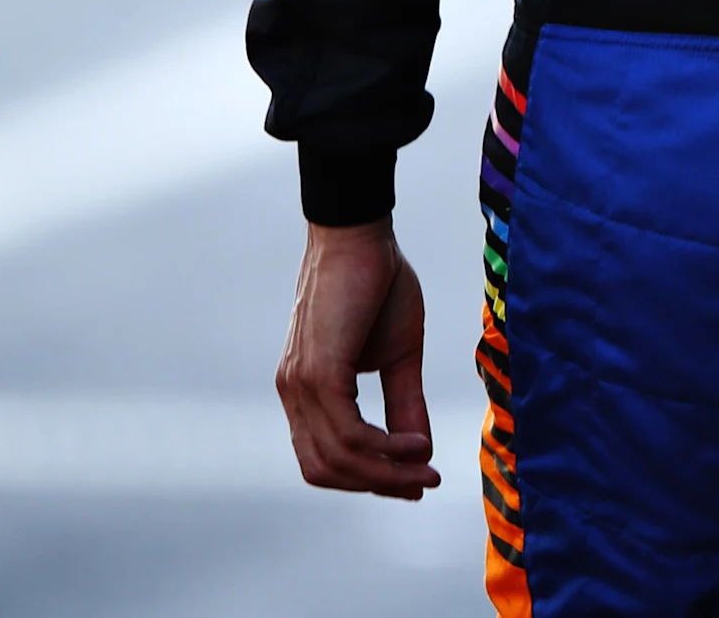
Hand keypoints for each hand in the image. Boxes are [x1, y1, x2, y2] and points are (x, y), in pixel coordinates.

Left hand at [276, 216, 438, 497]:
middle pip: (326, 469)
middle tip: (424, 485)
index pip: (324, 457)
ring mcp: (300, 385)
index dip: (367, 479)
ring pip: (336, 457)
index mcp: (305, 391)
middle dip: (377, 485)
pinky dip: (382, 449)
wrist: (360, 233)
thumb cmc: (379, 282)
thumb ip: (404, 402)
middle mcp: (292, 393)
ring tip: (425, 469)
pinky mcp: (318, 372)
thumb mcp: (400, 352)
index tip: (414, 484)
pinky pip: (347, 432)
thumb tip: (420, 451)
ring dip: (383, 474)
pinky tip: (414, 444)